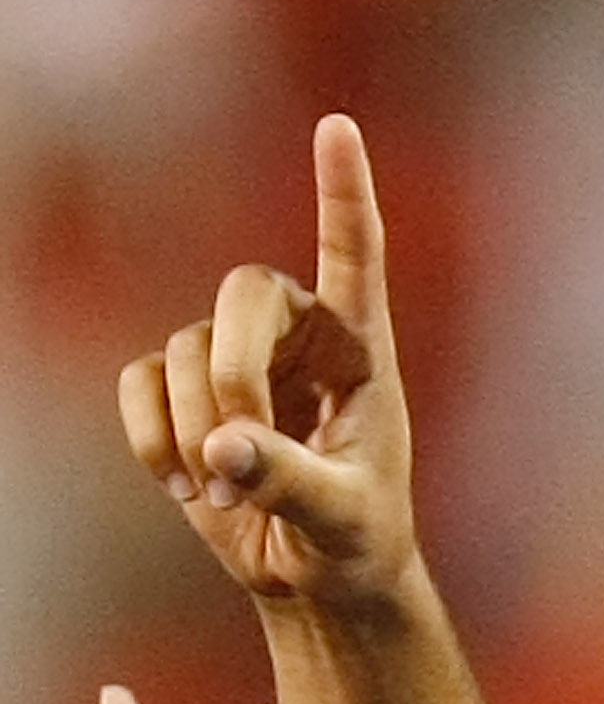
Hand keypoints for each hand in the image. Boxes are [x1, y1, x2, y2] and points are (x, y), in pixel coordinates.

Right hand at [116, 115, 418, 614]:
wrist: (315, 577)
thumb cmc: (355, 541)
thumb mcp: (343, 520)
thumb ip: (292, 482)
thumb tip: (223, 448)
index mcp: (362, 352)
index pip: (354, 256)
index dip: (343, 192)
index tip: (338, 126)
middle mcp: (298, 338)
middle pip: (243, 290)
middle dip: (232, 370)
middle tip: (235, 453)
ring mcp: (235, 357)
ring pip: (186, 349)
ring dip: (195, 429)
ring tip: (227, 497)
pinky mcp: (183, 389)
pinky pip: (141, 383)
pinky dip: (153, 439)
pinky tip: (189, 487)